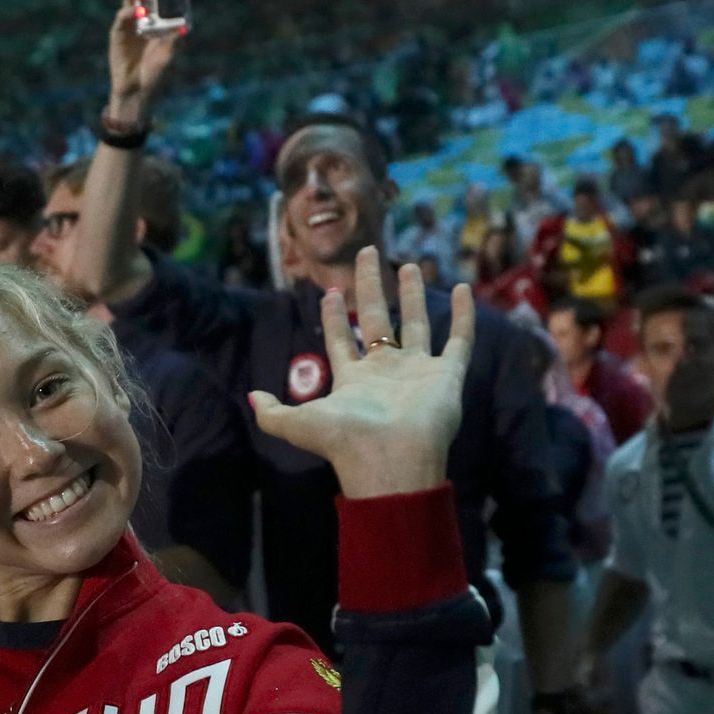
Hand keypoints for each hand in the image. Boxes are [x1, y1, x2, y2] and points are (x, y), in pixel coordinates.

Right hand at [105, 0, 185, 128]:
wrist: (136, 90)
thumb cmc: (156, 74)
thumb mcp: (169, 58)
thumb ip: (176, 42)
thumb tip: (183, 27)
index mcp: (164, 20)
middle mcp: (148, 17)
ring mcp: (132, 22)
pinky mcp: (119, 31)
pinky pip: (122, 16)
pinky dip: (127, 12)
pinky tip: (133, 13)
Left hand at [249, 250, 472, 498]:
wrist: (390, 460)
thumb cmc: (345, 441)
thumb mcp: (296, 424)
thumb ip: (272, 412)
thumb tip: (250, 397)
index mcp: (352, 379)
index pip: (341, 340)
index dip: (332, 317)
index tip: (327, 291)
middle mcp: (385, 372)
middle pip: (376, 319)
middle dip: (369, 287)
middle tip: (367, 253)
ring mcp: (417, 372)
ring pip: (415, 324)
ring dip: (411, 295)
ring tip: (406, 265)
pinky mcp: (446, 375)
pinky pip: (459, 340)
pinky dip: (463, 315)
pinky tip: (462, 288)